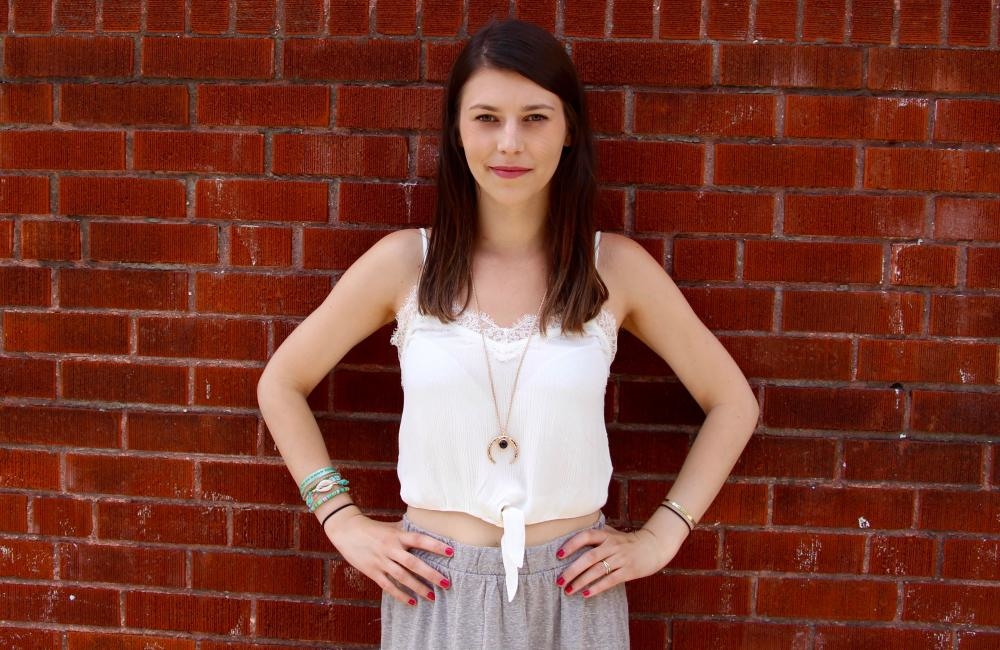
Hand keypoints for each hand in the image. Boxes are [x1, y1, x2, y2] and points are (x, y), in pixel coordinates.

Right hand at [326, 511, 453, 605]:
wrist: (347, 530)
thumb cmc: (373, 528)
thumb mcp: (391, 527)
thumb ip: (407, 531)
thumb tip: (428, 529)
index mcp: (397, 535)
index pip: (419, 540)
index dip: (435, 546)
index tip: (451, 552)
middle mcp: (390, 548)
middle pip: (413, 563)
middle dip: (431, 574)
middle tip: (446, 583)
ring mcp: (381, 561)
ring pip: (402, 577)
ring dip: (418, 587)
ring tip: (432, 597)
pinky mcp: (372, 572)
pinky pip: (388, 586)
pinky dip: (400, 595)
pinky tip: (412, 602)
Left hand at [554, 521, 687, 598]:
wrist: (654, 546)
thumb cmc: (628, 541)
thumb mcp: (612, 534)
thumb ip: (596, 536)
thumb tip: (572, 541)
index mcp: (606, 535)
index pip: (585, 537)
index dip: (571, 545)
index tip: (558, 556)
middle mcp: (612, 545)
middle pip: (588, 558)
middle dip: (572, 570)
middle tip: (559, 580)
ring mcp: (621, 558)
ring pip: (597, 571)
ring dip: (581, 582)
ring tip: (568, 590)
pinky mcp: (628, 571)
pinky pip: (609, 580)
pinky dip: (596, 588)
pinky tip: (586, 594)